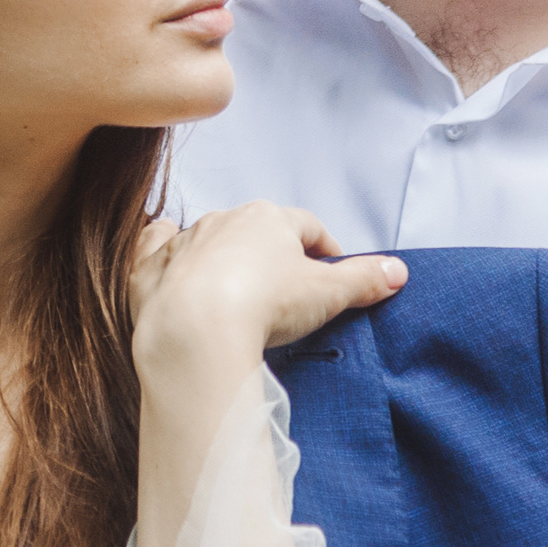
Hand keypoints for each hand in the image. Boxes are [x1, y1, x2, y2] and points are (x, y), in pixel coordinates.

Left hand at [130, 202, 406, 369]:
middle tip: (286, 290)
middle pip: (256, 231)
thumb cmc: (264, 303)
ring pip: (206, 237)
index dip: (323, 249)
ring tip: (236, 291)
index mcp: (269, 218)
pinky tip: (171, 264)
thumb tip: (397, 272)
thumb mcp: (327, 293)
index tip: (332, 273)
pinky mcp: (150, 269)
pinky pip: (156, 249)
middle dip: (271, 254)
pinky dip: (164, 254)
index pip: (306, 226)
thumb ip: (363, 280)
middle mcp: (223, 219)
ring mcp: (184, 242)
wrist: (195, 328)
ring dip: (221, 256)